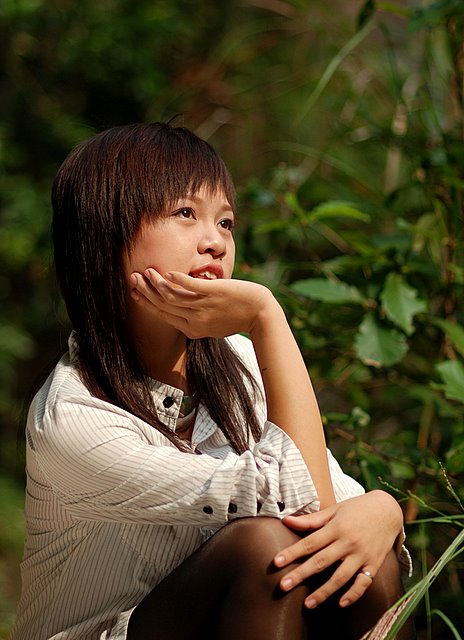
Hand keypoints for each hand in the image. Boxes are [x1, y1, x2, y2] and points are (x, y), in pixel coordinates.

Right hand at [130, 269, 275, 338]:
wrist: (261, 314)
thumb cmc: (238, 317)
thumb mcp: (213, 325)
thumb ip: (197, 319)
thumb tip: (185, 310)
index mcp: (192, 329)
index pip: (163, 314)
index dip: (147, 302)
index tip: (135, 292)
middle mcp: (195, 320)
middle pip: (163, 305)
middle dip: (146, 291)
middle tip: (133, 278)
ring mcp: (204, 307)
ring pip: (172, 296)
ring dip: (157, 283)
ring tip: (146, 271)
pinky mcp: (213, 293)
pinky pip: (190, 286)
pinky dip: (177, 279)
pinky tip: (168, 272)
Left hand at [274, 490, 403, 607]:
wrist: (388, 510)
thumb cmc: (357, 508)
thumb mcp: (334, 510)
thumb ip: (311, 520)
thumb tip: (286, 520)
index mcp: (336, 527)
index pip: (310, 542)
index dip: (292, 553)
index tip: (276, 562)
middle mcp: (348, 542)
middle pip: (321, 561)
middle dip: (301, 574)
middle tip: (283, 586)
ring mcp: (362, 555)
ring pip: (340, 577)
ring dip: (324, 592)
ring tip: (308, 604)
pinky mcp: (374, 564)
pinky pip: (363, 583)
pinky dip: (353, 595)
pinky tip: (341, 604)